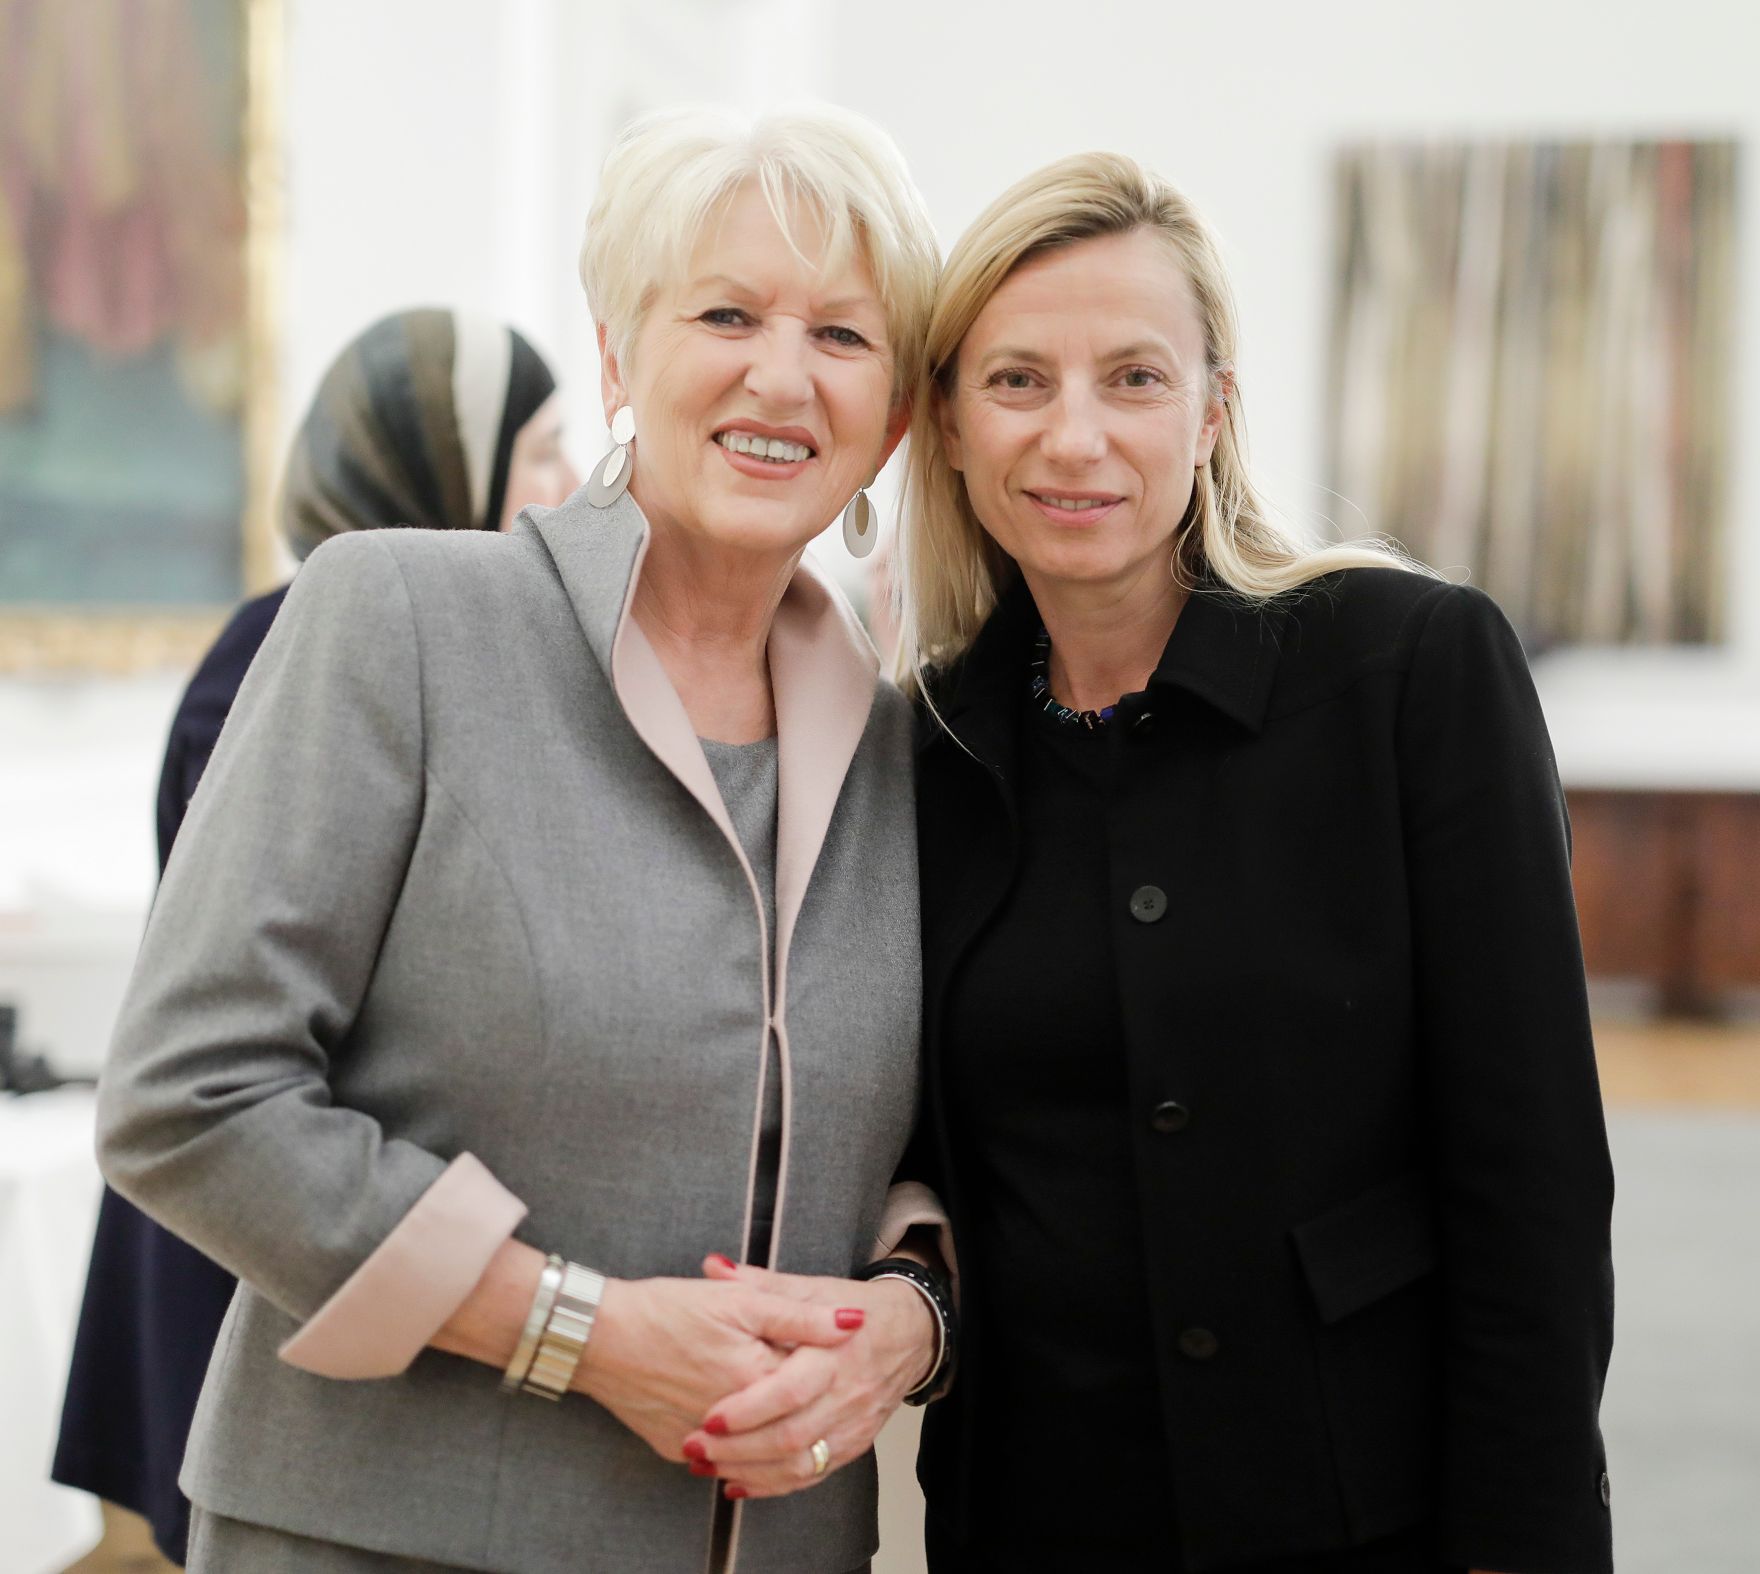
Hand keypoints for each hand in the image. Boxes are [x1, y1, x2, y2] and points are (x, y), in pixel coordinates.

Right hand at [569, 1274, 863, 1463]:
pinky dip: (735, 1451)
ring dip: (777, 1445)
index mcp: (757, 1377)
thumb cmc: (665, 1309)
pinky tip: (739, 1428)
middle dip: (810, 1414)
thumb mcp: (739, 1299)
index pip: (813, 1386)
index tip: (823, 1353)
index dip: (825, 1369)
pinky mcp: (676, 1448)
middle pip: (792, 1430)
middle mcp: (734, 1420)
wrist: (597, 1335)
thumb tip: (853, 1323)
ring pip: (758, 1458)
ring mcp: (703, 1441)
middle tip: (809, 1389)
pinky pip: (718, 1461)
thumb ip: (799, 1315)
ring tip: (783, 1417)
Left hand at [680, 1255, 935, 1498]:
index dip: (748, 1410)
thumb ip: (761, 1283)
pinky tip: (737, 1481)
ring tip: (706, 1466)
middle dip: (737, 1448)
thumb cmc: (857, 1310)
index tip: (709, 1418)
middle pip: (790, 1436)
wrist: (910, 1335)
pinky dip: (772, 1484)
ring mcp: (852, 1425)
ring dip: (749, 1471)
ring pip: (798, 1464)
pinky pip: (812, 1475)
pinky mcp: (853, 1445)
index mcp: (833, 1353)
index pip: (789, 1391)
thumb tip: (713, 1266)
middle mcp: (845, 1394)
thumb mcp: (813, 1288)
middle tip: (695, 1447)